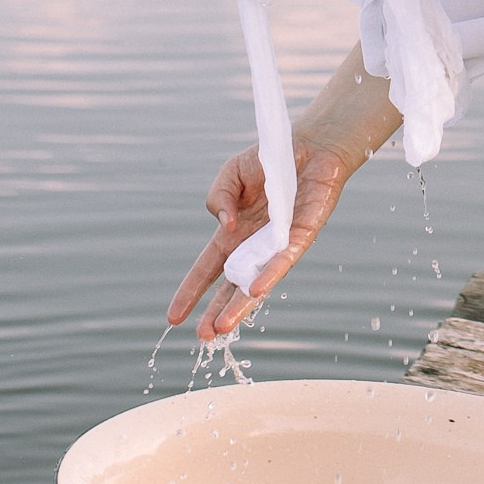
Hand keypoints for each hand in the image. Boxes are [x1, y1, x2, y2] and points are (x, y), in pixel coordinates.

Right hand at [166, 135, 353, 342]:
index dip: (190, 291)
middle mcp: (254, 246)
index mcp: (233, 234)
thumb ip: (217, 198)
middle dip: (216, 312)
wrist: (309, 145)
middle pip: (231, 286)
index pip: (207, 268)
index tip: (174, 317)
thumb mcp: (230, 175)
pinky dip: (269, 275)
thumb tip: (225, 227)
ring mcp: (278, 245)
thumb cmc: (268, 162)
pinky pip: (284, 260)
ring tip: (223, 328)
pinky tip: (255, 292)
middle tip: (204, 338)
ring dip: (240, 306)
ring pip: (256, 283)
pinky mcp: (302, 236)